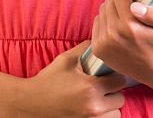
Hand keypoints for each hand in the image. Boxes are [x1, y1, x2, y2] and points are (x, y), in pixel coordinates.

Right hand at [10, 41, 125, 117]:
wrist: (32, 103)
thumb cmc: (48, 81)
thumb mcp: (64, 60)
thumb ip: (84, 49)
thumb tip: (98, 41)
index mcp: (91, 87)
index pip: (120, 81)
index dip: (113, 76)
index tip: (105, 75)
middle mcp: (95, 106)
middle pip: (120, 99)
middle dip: (112, 92)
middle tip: (99, 88)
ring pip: (116, 113)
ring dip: (109, 107)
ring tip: (95, 100)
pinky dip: (104, 116)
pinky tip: (91, 108)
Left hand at [90, 0, 152, 89]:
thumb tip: (135, 6)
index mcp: (129, 26)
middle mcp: (113, 34)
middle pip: (108, 2)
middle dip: (119, 1)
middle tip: (130, 9)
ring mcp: (103, 43)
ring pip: (101, 11)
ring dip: (112, 12)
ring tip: (125, 20)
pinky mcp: (97, 49)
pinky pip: (96, 24)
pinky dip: (106, 23)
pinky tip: (118, 29)